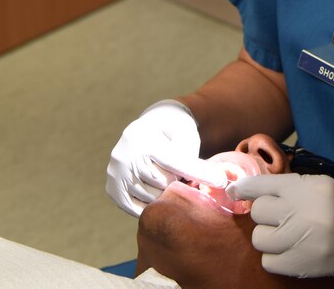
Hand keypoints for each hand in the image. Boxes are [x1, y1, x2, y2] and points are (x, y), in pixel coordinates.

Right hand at [106, 99, 223, 216]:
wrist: (150, 126)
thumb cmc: (173, 130)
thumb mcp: (186, 132)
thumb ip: (193, 154)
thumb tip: (213, 182)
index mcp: (143, 138)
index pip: (176, 162)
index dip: (200, 173)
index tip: (221, 182)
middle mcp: (124, 156)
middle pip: (164, 183)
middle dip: (181, 181)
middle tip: (188, 177)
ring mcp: (115, 174)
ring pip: (152, 197)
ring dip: (167, 193)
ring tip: (172, 181)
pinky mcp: (112, 188)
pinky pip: (137, 208)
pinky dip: (153, 204)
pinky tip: (161, 193)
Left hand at [231, 172, 333, 280]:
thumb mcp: (328, 185)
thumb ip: (295, 188)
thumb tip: (259, 193)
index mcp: (312, 187)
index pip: (265, 185)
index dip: (245, 188)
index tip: (233, 190)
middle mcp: (305, 213)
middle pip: (260, 212)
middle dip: (266, 213)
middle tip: (280, 214)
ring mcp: (305, 242)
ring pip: (261, 239)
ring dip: (270, 235)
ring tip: (287, 233)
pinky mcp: (307, 265)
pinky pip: (271, 262)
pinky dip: (276, 257)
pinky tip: (291, 250)